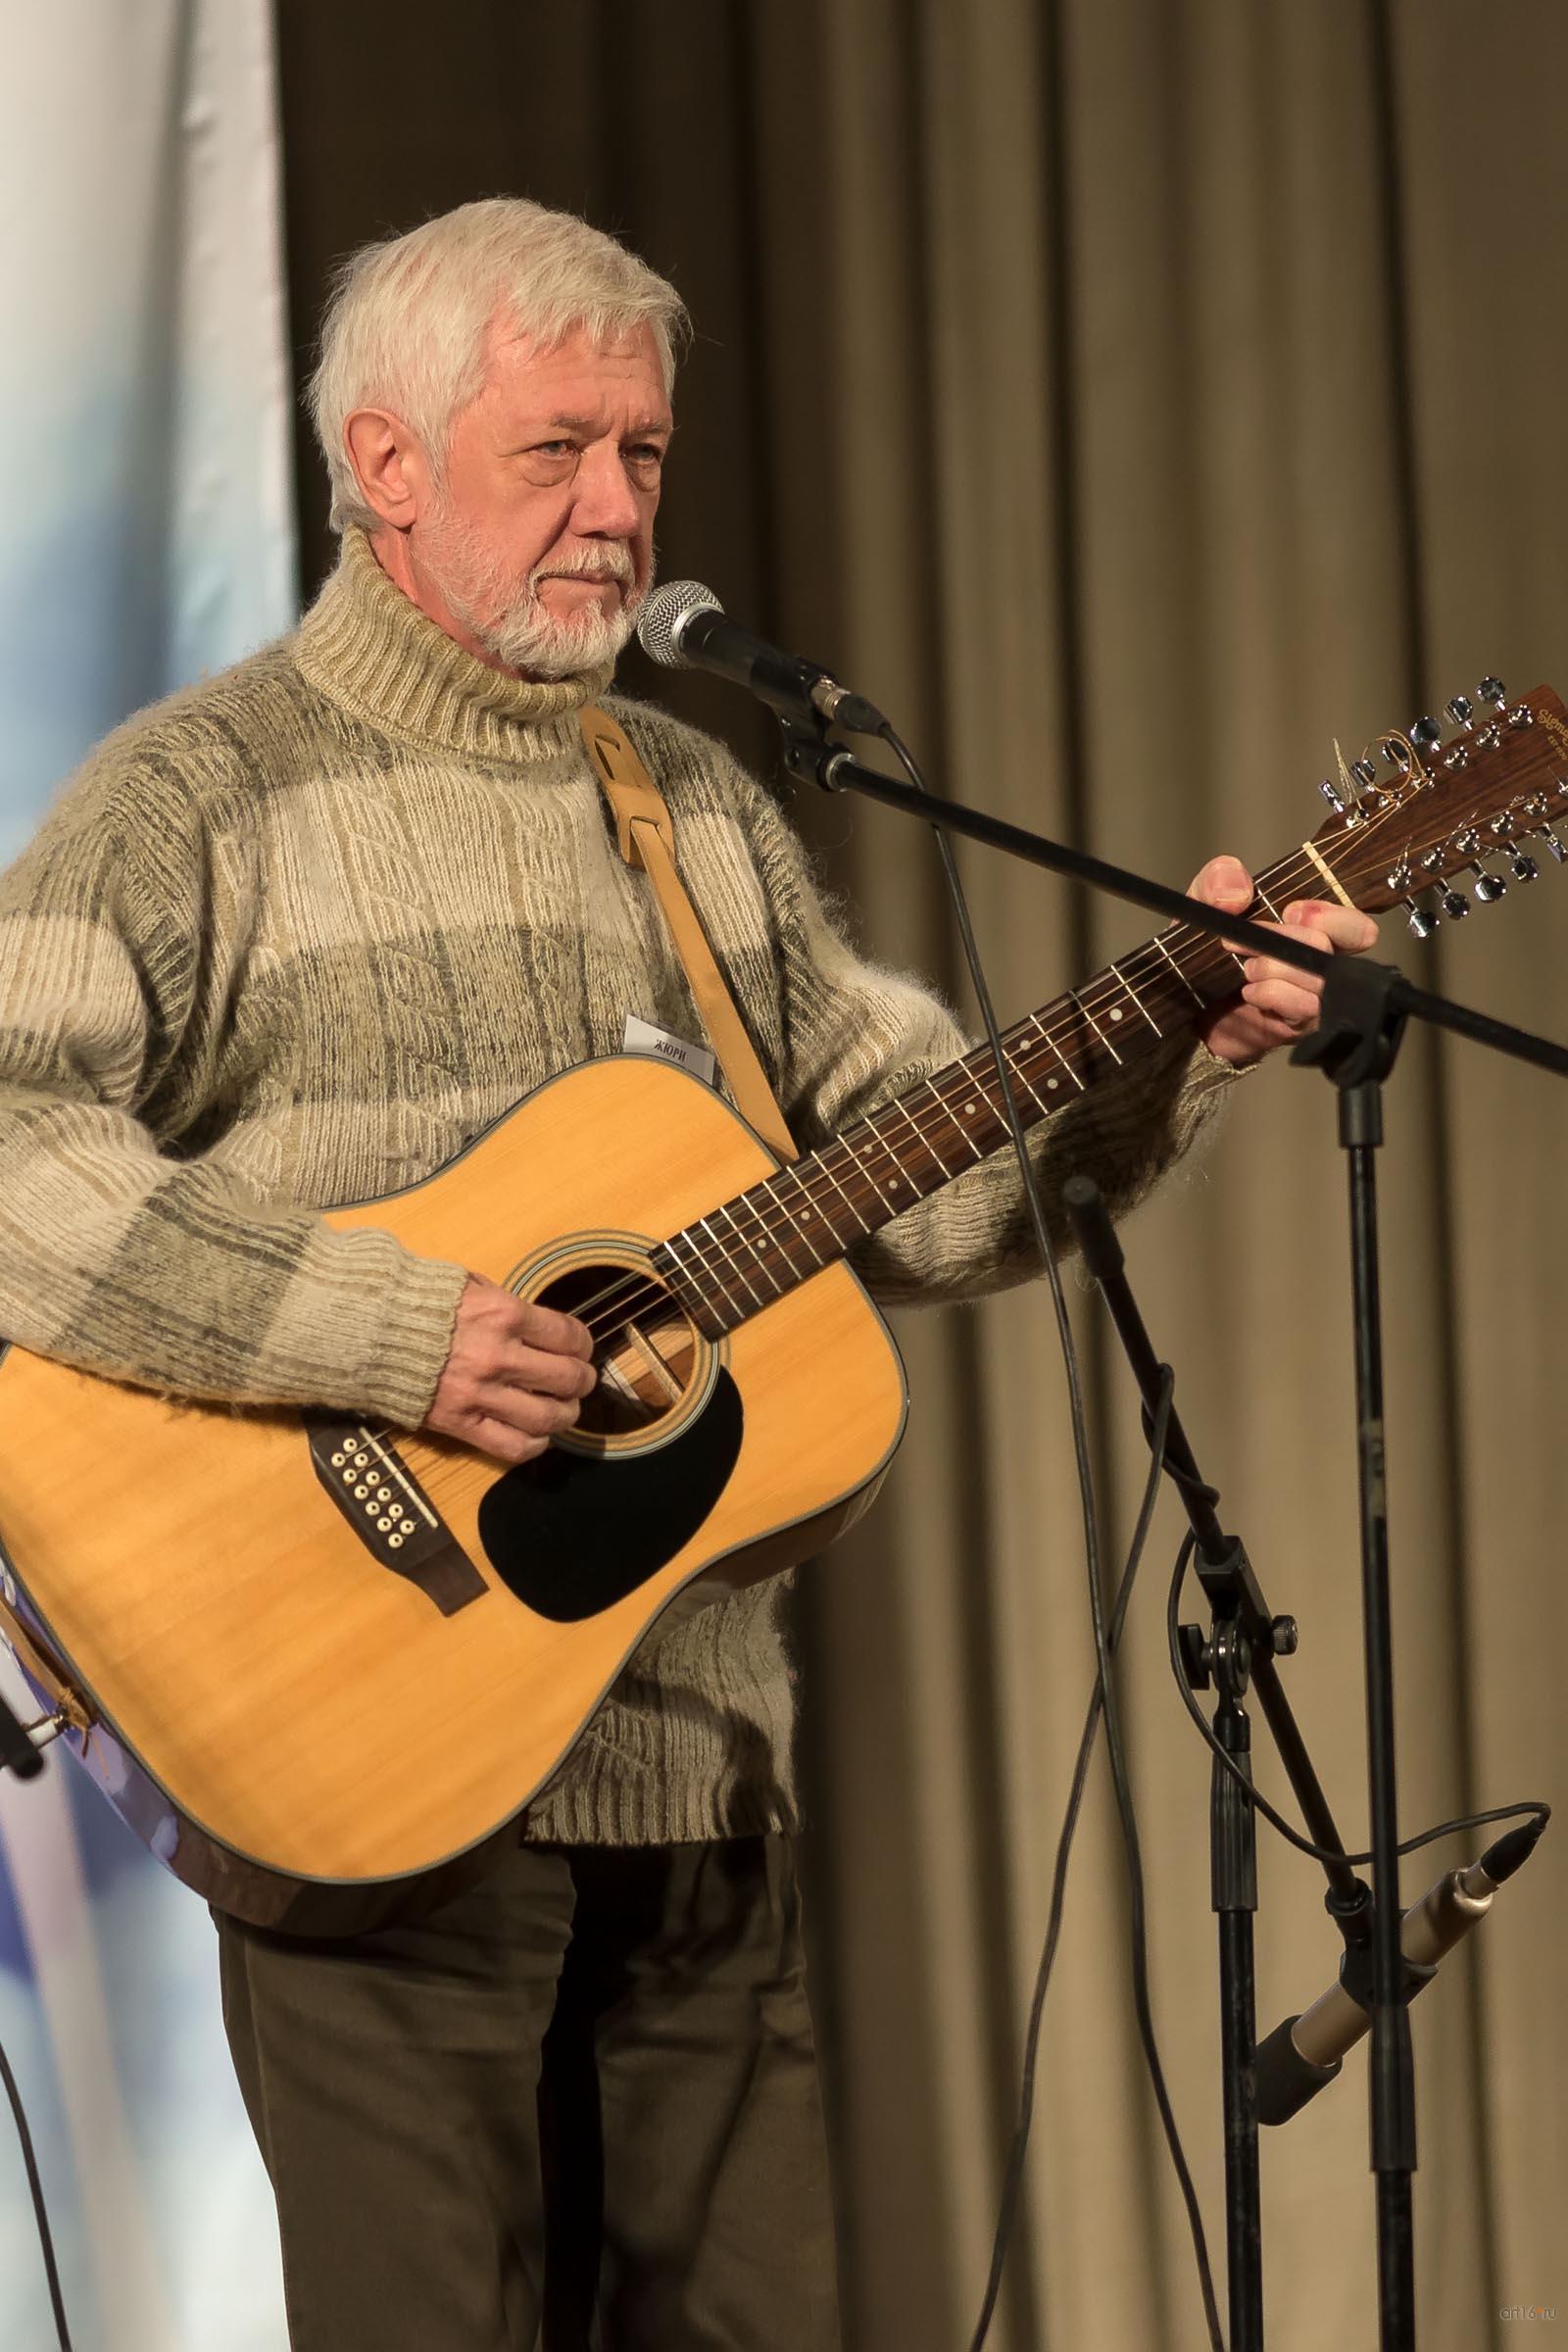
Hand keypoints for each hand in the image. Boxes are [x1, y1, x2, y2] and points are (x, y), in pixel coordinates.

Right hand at [423, 1276, 595, 1463]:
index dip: (583, 1345)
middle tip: (580, 1381)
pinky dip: (534, 1444)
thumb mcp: (468, 1284)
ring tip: (564, 1410)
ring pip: (548, 1416)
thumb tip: (537, 1323)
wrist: (364, 1331)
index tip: (581, 1349)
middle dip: (583, 1381)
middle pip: (567, 1379)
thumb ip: (505, 1304)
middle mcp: (498, 1356)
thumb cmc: (414, 1301)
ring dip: (566, 1415)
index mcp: (503, 1315)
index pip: (568, 1336)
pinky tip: (536, 1434)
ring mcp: (480, 1394)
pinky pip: (512, 1446)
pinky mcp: (460, 1424)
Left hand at [1187, 855, 1378, 1068]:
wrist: (1183, 1008)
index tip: (1289, 911)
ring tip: (1245, 970)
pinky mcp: (1301, 1026)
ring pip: (1326, 978)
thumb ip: (1217, 880)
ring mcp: (1317, 997)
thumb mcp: (1203, 904)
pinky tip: (1248, 993)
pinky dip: (1274, 994)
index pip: (1355, 923)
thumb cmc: (1205, 951)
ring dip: (1277, 968)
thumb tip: (1239, 893)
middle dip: (1293, 937)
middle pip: (1350, 944)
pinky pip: (1307, 1008)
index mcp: (1312, 927)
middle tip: (1246, 944)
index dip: (1333, 915)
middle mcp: (1323, 961)